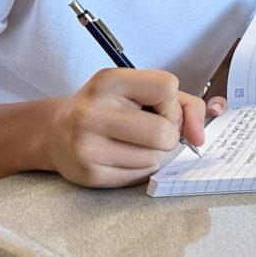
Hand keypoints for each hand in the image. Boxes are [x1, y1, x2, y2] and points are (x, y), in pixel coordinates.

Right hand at [44, 68, 206, 187]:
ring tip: (130, 141)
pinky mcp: (89, 174)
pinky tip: (120, 155)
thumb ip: (184, 104)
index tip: (158, 107)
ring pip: (154, 157)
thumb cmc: (110, 106)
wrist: (56, 131)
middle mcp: (92, 112)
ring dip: (153, 152)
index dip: (172, 102)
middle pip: (163, 131)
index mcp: (109, 81)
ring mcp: (87, 146)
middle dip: (168, 134)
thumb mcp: (141, 90)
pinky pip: (140, 175)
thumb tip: (199, 136)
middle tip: (150, 129)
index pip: (167, 87)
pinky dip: (140, 167)